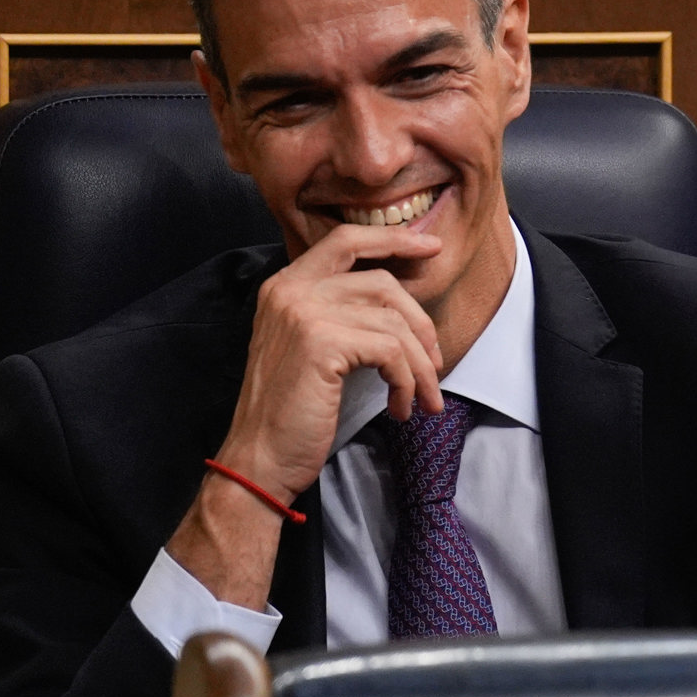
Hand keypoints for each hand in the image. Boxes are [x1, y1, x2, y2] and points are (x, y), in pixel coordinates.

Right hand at [215, 224, 446, 503]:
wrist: (260, 457)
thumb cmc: (291, 413)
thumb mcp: (311, 349)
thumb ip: (340, 316)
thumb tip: (402, 308)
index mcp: (286, 285)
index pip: (346, 240)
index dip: (393, 239)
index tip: (431, 248)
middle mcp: (291, 289)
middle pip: (382, 281)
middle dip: (421, 322)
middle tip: (436, 362)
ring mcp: (304, 312)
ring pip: (394, 321)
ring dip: (420, 365)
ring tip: (423, 398)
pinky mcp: (322, 342)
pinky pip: (391, 351)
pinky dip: (407, 382)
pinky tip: (400, 408)